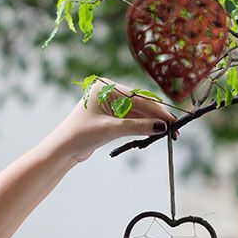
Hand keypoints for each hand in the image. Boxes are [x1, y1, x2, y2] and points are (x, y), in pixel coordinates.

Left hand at [49, 77, 177, 162]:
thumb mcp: (111, 129)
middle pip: (140, 104)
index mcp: (106, 87)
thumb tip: (161, 127)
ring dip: (152, 122)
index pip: (138, 98)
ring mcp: (110, 104)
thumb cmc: (81, 135)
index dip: (157, 111)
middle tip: (175, 129)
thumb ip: (137, 126)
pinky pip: (131, 119)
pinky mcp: (110, 116)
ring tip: (168, 133)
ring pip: (137, 112)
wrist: (63, 149)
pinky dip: (142, 126)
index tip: (172, 121)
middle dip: (157, 117)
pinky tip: (155, 132)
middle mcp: (109, 92)